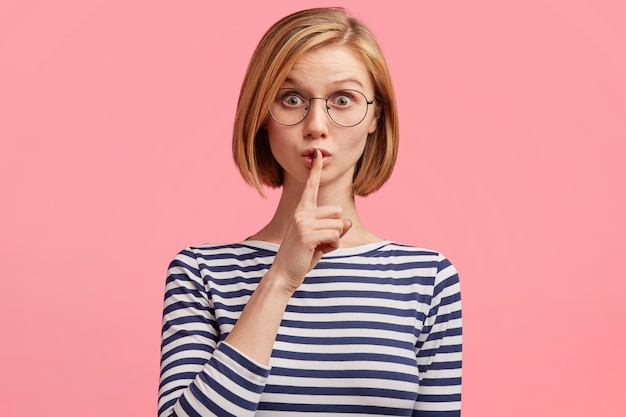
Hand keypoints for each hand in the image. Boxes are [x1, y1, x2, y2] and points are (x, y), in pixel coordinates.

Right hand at [269, 149, 351, 292]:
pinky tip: (318, 252)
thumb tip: (347, 222)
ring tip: (318, 248)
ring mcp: (302, 223)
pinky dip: (332, 246)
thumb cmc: (302, 257)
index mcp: (301, 211)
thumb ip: (333, 229)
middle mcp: (300, 213)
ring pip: (338, 225)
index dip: (315, 170)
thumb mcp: (320, 241)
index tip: (318, 153)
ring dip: (334, 240)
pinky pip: (335, 235)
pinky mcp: (307, 234)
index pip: (310, 187)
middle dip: (336, 229)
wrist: (284, 274)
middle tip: (320, 243)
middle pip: (337, 212)